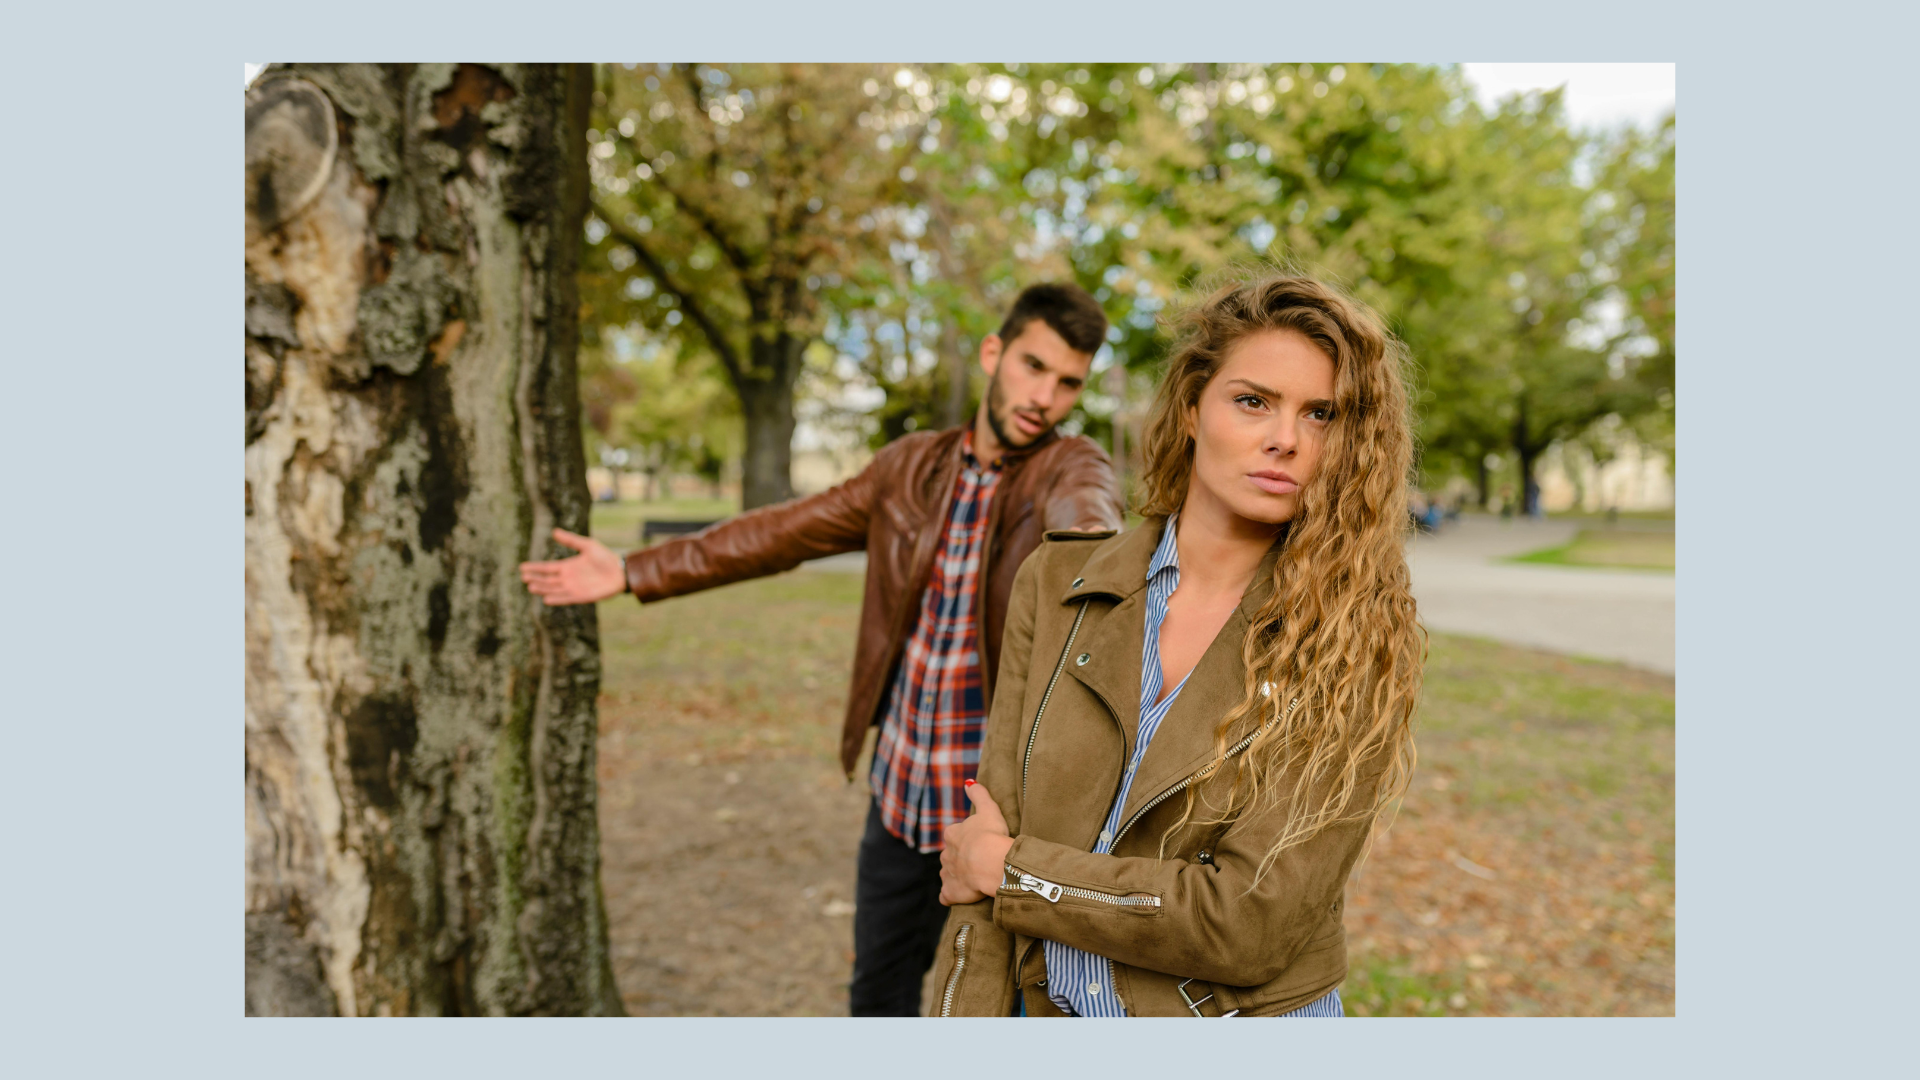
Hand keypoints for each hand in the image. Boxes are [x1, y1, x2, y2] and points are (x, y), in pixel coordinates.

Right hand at [518, 528, 626, 605]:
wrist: (620, 571)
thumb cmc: (605, 557)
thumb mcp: (587, 545)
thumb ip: (571, 540)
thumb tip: (554, 531)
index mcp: (568, 566)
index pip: (547, 568)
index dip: (535, 568)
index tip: (522, 567)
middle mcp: (568, 578)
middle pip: (547, 580)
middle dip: (536, 578)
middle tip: (524, 577)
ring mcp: (573, 588)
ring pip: (554, 589)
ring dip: (543, 589)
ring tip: (531, 587)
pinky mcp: (581, 596)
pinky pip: (566, 599)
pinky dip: (556, 599)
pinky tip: (546, 599)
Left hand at [939, 780, 1014, 905]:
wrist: (990, 862)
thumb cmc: (991, 834)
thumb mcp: (988, 809)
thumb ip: (979, 794)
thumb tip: (969, 782)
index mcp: (953, 834)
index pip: (954, 835)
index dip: (965, 839)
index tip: (978, 842)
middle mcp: (946, 854)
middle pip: (950, 855)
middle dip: (960, 858)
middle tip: (978, 861)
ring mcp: (947, 874)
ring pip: (948, 874)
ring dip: (956, 876)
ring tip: (973, 879)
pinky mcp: (951, 892)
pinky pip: (946, 896)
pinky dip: (950, 896)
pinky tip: (958, 897)